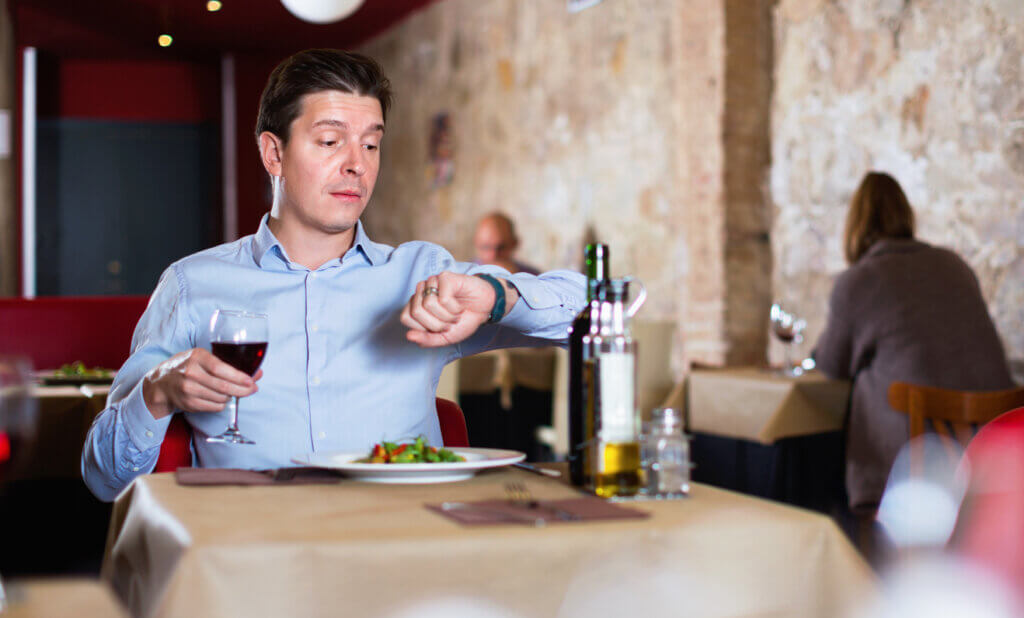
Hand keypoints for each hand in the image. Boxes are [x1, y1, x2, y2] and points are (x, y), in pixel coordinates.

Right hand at [142, 348, 261, 418]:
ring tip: (233, 391)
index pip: (221, 369)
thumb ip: (228, 364)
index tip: (252, 381)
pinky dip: (222, 404)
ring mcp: (188, 390)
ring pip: (221, 398)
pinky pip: (214, 407)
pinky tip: (221, 397)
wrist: (162, 382)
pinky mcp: (189, 403)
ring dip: (232, 396)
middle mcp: (191, 373)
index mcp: (197, 357)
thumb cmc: (188, 366)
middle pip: (223, 386)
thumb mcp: (203, 357)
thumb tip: (258, 373)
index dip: (239, 377)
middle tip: (253, 389)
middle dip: (243, 390)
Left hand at [401, 271, 517, 347]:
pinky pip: (443, 299)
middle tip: (449, 322)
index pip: (405, 317)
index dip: (424, 328)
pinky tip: (460, 306)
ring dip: (447, 316)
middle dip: (436, 323)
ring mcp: (433, 282)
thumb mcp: (445, 337)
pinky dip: (454, 308)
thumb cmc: (464, 320)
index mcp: (416, 304)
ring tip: (456, 313)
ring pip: (428, 304)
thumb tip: (408, 336)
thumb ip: (427, 339)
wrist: (486, 308)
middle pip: (416, 311)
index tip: (439, 328)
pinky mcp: (445, 277)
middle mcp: (422, 291)